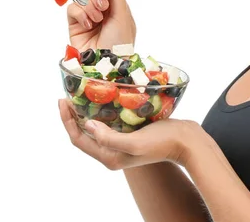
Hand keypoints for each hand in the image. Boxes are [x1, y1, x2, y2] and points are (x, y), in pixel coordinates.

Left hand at [58, 98, 199, 169]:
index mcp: (109, 156)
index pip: (79, 139)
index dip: (68, 121)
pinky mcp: (132, 132)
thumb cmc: (162, 143)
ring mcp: (122, 141)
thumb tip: (88, 124)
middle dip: (74, 114)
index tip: (63, 101)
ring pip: (97, 125)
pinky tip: (107, 95)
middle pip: (85, 132)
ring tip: (83, 93)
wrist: (186, 141)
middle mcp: (113, 151)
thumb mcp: (135, 142)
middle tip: (69, 94)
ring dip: (88, 110)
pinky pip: (111, 120)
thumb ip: (110, 137)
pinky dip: (104, 108)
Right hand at [67, 0, 136, 51]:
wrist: (106, 63)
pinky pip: (72, 8)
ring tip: (97, 20)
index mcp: (115, 4)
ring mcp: (87, 15)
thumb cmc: (120, 42)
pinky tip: (88, 25)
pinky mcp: (75, 24)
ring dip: (89, 5)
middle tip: (104, 8)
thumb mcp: (122, 16)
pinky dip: (80, 14)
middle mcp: (101, 8)